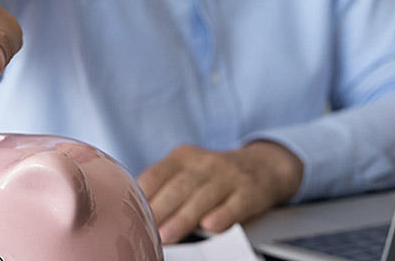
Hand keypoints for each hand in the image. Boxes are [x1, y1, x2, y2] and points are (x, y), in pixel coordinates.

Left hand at [138, 141, 302, 243]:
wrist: (262, 166)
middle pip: (178, 187)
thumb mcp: (187, 170)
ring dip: (184, 217)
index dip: (142, 197)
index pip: (156, 175)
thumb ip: (164, 188)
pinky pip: (235, 203)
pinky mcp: (249, 191)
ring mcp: (228, 176)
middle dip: (160, 210)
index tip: (132, 217)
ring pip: (203, 197)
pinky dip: (223, 215)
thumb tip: (136, 214)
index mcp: (182, 157)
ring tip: (168, 236)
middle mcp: (204, 163)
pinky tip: (211, 226)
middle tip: (147, 231)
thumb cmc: (214, 176)